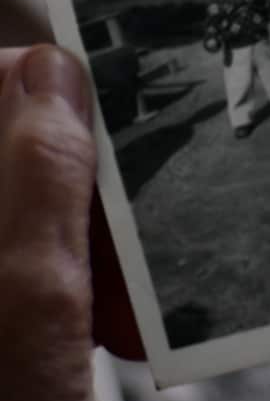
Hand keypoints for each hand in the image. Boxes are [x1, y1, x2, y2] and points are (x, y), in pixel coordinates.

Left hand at [0, 46, 97, 400]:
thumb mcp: (31, 298)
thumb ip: (40, 177)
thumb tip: (55, 70)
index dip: (64, 95)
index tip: (124, 131)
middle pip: (33, 153)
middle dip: (100, 198)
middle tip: (125, 250)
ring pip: (52, 210)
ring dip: (104, 251)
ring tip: (114, 311)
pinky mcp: (6, 304)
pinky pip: (53, 262)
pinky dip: (91, 288)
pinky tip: (103, 330)